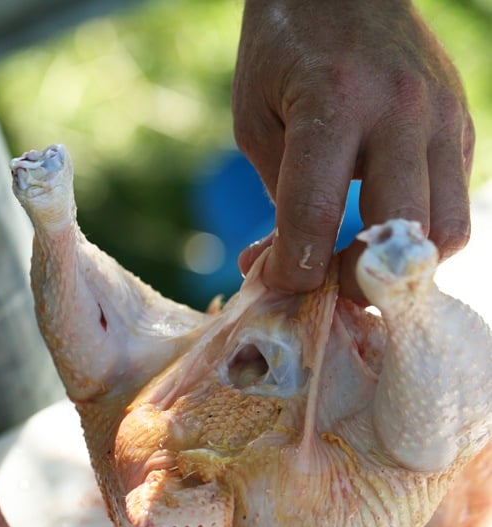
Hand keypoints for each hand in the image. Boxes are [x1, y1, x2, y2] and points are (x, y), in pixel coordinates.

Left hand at [232, 0, 473, 298]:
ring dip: (402, 265)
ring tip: (361, 260)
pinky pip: (453, 204)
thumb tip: (283, 276)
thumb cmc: (285, 52)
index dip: (292, 270)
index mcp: (335, 102)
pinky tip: (382, 223)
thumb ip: (277, 201)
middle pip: (400, 235)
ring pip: (447, 231)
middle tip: (326, 281)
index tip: (277, 281)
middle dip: (356, 279)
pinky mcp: (462, 126)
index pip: (315, 217)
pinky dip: (419, 234)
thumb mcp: (257, 121)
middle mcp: (401, 110)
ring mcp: (443, 117)